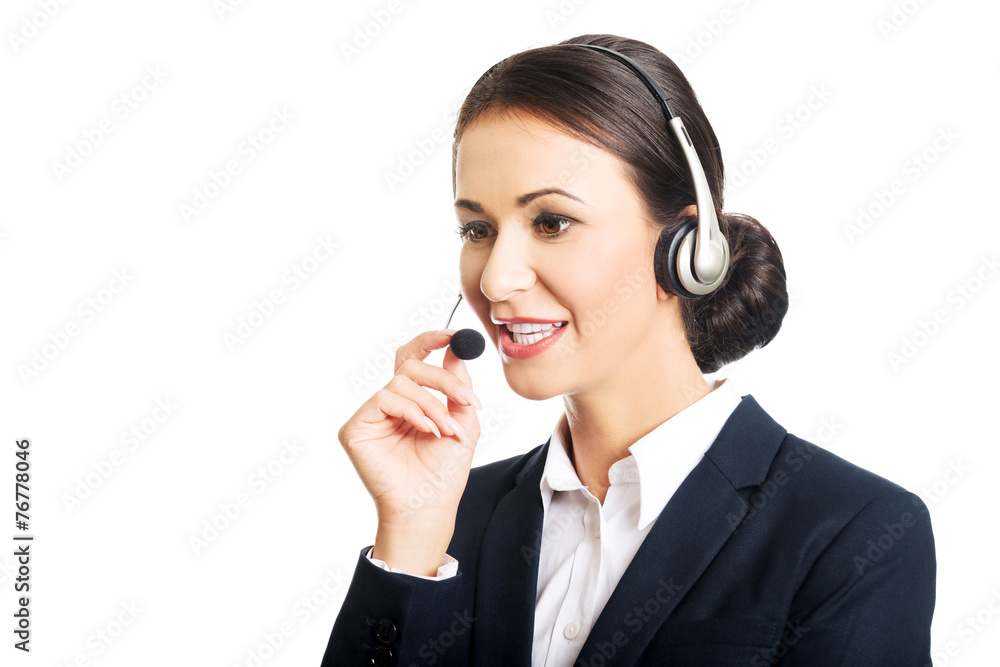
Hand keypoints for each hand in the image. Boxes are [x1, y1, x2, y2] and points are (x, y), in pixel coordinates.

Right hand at [338, 330, 481, 533]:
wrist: (430, 505)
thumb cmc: (443, 472)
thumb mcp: (463, 422)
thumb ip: (458, 386)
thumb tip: (456, 350)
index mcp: (412, 401)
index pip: (415, 360)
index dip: (431, 341)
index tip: (455, 336)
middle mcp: (389, 404)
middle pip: (410, 365)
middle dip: (442, 378)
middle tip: (466, 398)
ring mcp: (371, 415)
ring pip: (402, 382)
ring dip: (433, 404)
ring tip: (445, 430)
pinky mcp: (356, 427)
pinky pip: (385, 398)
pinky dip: (412, 411)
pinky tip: (426, 431)